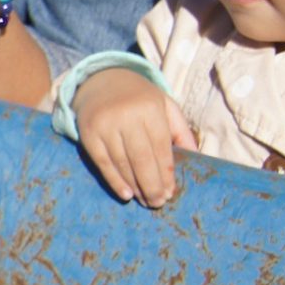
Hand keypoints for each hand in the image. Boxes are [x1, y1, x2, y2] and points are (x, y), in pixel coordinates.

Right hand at [74, 69, 192, 206]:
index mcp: (150, 108)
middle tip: (158, 203)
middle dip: (152, 184)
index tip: (170, 192)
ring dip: (135, 186)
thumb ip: (180, 130)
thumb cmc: (140, 99)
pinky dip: (114, 181)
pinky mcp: (88, 134)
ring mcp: (105, 125)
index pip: (160, 147)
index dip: (166, 172)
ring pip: (122, 163)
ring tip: (146, 201)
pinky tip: (126, 194)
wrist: (102, 81)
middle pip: (141, 159)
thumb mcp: (165, 106)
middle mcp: (126, 116)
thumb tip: (196, 156)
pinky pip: (103, 163)